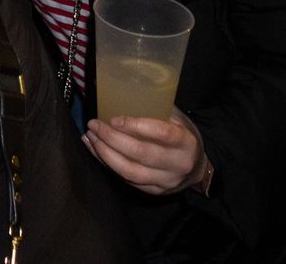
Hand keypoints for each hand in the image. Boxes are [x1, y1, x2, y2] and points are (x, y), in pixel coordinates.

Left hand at [84, 108, 208, 195]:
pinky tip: (95, 150)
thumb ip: (154, 110)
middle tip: (94, 125)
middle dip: (112, 139)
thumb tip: (117, 95)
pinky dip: (107, 164)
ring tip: (90, 137)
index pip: (162, 134)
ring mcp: (166, 181)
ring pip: (130, 171)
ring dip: (104, 153)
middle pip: (141, 153)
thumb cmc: (179, 135)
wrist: (196, 166)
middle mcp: (178, 164)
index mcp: (186, 142)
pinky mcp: (154, 191)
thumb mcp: (175, 119)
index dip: (136, 126)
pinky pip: (126, 179)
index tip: (114, 119)